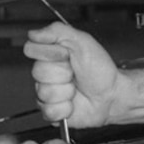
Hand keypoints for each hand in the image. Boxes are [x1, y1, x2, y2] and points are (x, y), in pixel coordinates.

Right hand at [23, 22, 143, 128]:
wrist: (112, 95)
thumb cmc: (100, 69)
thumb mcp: (82, 41)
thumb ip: (56, 31)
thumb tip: (33, 33)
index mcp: (49, 55)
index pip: (31, 49)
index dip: (51, 53)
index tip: (67, 55)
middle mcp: (45, 73)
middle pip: (37, 72)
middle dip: (63, 73)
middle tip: (75, 74)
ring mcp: (46, 93)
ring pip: (44, 92)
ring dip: (66, 91)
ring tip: (76, 89)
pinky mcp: (50, 111)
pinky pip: (48, 110)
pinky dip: (65, 108)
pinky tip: (73, 104)